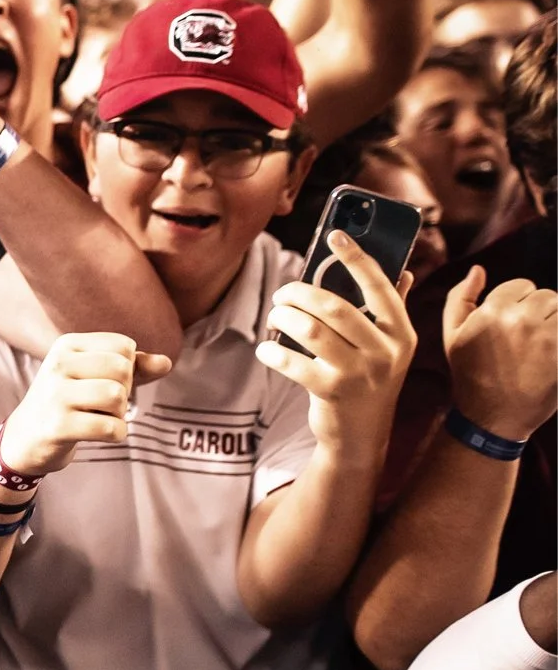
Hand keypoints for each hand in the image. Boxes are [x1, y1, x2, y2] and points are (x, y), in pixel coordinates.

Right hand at [0, 333, 173, 477]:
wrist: (24, 437)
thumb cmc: (67, 401)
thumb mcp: (93, 376)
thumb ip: (132, 367)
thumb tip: (166, 362)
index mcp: (67, 345)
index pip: (124, 346)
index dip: (127, 367)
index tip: (103, 381)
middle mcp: (58, 365)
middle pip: (122, 369)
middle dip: (124, 391)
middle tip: (103, 403)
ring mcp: (55, 396)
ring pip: (117, 396)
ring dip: (119, 413)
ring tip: (99, 416)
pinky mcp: (58, 426)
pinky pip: (111, 428)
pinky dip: (115, 434)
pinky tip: (97, 433)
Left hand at [257, 229, 417, 455]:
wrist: (361, 434)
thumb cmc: (370, 379)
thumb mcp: (391, 346)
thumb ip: (394, 309)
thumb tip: (403, 270)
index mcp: (402, 333)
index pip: (381, 286)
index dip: (356, 258)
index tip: (335, 234)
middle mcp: (386, 352)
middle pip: (334, 307)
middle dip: (299, 293)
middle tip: (282, 294)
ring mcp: (359, 373)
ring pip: (311, 330)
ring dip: (283, 317)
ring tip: (274, 316)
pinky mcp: (331, 392)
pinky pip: (292, 362)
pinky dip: (272, 352)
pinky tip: (266, 349)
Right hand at [444, 269, 557, 442]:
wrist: (492, 417)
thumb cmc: (470, 374)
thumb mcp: (452, 335)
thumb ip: (460, 298)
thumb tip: (478, 270)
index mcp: (493, 311)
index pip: (522, 286)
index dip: (517, 304)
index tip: (511, 326)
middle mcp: (522, 321)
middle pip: (548, 297)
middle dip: (542, 313)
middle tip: (530, 339)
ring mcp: (549, 339)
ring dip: (556, 325)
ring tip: (543, 347)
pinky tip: (550, 355)